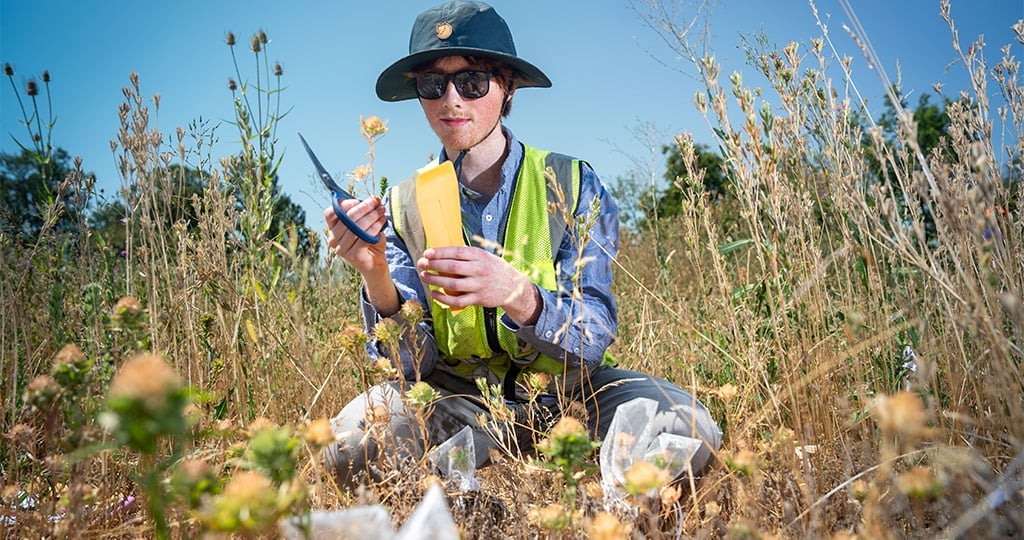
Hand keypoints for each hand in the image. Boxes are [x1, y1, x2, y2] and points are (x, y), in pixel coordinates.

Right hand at [324, 197, 386, 275]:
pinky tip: (381, 222)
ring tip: (382, 211)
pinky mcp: (353, 256)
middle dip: (364, 207)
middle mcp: (333, 240)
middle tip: (377, 203)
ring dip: (372, 216)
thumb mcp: (364, 224)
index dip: (344, 205)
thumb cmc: (368, 241)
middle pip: (346, 218)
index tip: (359, 201)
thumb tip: (374, 198)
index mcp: (332, 230)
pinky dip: (374, 227)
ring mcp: (342, 249)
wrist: (375, 263)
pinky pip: (364, 237)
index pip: (330, 213)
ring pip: (356, 227)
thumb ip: (364, 212)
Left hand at [417, 246, 541, 324]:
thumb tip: (442, 252)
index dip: (440, 252)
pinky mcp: (478, 299)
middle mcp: (480, 270)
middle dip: (433, 265)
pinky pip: (457, 301)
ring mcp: (479, 286)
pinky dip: (443, 298)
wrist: (513, 287)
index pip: (457, 252)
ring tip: (424, 277)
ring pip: (452, 284)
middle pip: (452, 267)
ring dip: (435, 280)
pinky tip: (435, 293)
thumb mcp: (485, 256)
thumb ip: (468, 255)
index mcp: (481, 256)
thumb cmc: (494, 269)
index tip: (427, 253)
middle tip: (421, 264)